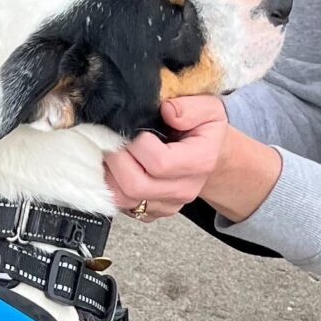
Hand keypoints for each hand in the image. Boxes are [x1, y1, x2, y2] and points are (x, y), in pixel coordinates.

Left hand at [107, 95, 283, 223]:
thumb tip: (167, 110)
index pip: (159, 163)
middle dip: (116, 159)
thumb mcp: (210, 110)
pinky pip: (123, 206)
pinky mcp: (153, 212)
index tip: (132, 129)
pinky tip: (117, 167)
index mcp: (199, 162)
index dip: (137, 144)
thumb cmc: (206, 131)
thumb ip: (191, 108)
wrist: (211, 157)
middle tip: (112, 139)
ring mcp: (167, 204)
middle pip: (135, 185)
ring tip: (111, 152)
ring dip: (109, 174)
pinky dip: (112, 187)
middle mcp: (183, 189)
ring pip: (123, 199)